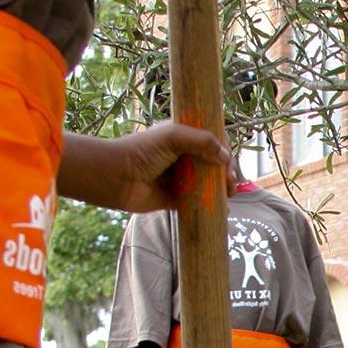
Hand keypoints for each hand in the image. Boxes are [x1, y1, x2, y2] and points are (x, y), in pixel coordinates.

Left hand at [59, 122, 232, 213]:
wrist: (117, 178)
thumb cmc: (142, 151)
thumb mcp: (173, 136)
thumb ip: (201, 141)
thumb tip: (225, 157)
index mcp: (182, 137)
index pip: (211, 140)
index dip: (224, 149)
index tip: (228, 160)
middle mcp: (183, 157)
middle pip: (214, 163)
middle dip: (227, 172)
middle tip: (229, 181)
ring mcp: (180, 178)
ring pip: (209, 183)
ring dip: (222, 189)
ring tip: (228, 195)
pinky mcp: (176, 199)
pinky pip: (199, 203)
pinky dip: (212, 207)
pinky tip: (224, 211)